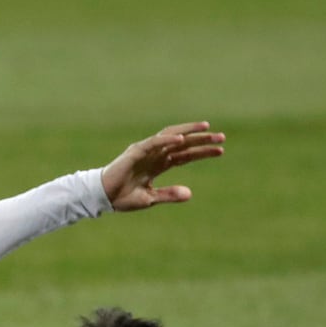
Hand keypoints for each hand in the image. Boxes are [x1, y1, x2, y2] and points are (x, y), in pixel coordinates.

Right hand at [100, 122, 224, 211]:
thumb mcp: (151, 198)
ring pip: (171, 137)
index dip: (202, 152)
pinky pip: (154, 143)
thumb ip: (170, 195)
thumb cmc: (124, 197)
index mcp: (159, 165)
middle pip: (183, 143)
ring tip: (207, 128)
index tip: (221, 150)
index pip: (185, 155)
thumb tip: (190, 194)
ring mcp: (146, 151)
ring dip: (189, 132)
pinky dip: (167, 139)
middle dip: (202, 139)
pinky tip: (182, 139)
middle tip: (222, 137)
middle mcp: (155, 155)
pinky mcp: (135, 152)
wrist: (103, 197)